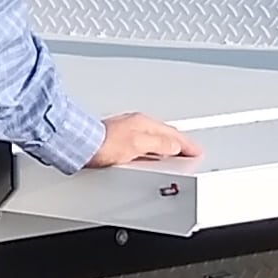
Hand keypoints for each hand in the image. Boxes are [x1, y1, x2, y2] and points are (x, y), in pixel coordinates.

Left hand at [87, 112, 202, 166]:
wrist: (80, 145)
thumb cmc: (103, 143)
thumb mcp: (138, 145)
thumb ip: (159, 145)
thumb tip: (174, 147)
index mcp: (144, 123)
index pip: (173, 134)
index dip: (187, 144)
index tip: (197, 151)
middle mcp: (136, 124)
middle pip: (165, 134)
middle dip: (179, 142)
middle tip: (190, 151)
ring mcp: (127, 131)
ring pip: (154, 137)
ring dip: (165, 145)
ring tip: (174, 153)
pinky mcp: (117, 140)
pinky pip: (143, 142)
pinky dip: (152, 148)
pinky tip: (150, 154)